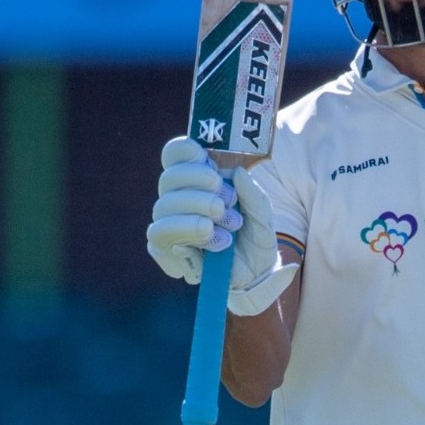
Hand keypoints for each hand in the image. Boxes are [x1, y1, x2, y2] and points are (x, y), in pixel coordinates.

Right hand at [146, 136, 296, 314]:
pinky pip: (160, 240)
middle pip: (168, 180)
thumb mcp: (264, 215)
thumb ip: (253, 194)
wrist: (257, 274)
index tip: (203, 154)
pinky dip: (190, 236)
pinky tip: (217, 243)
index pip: (174, 156)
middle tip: (226, 200)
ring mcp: (170, 225)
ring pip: (162, 209)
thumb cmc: (255, 236)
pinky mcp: (167, 252)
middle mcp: (179, 200)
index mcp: (198, 181)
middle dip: (197, 185)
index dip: (182, 151)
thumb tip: (237, 173)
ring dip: (194, 211)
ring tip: (222, 222)